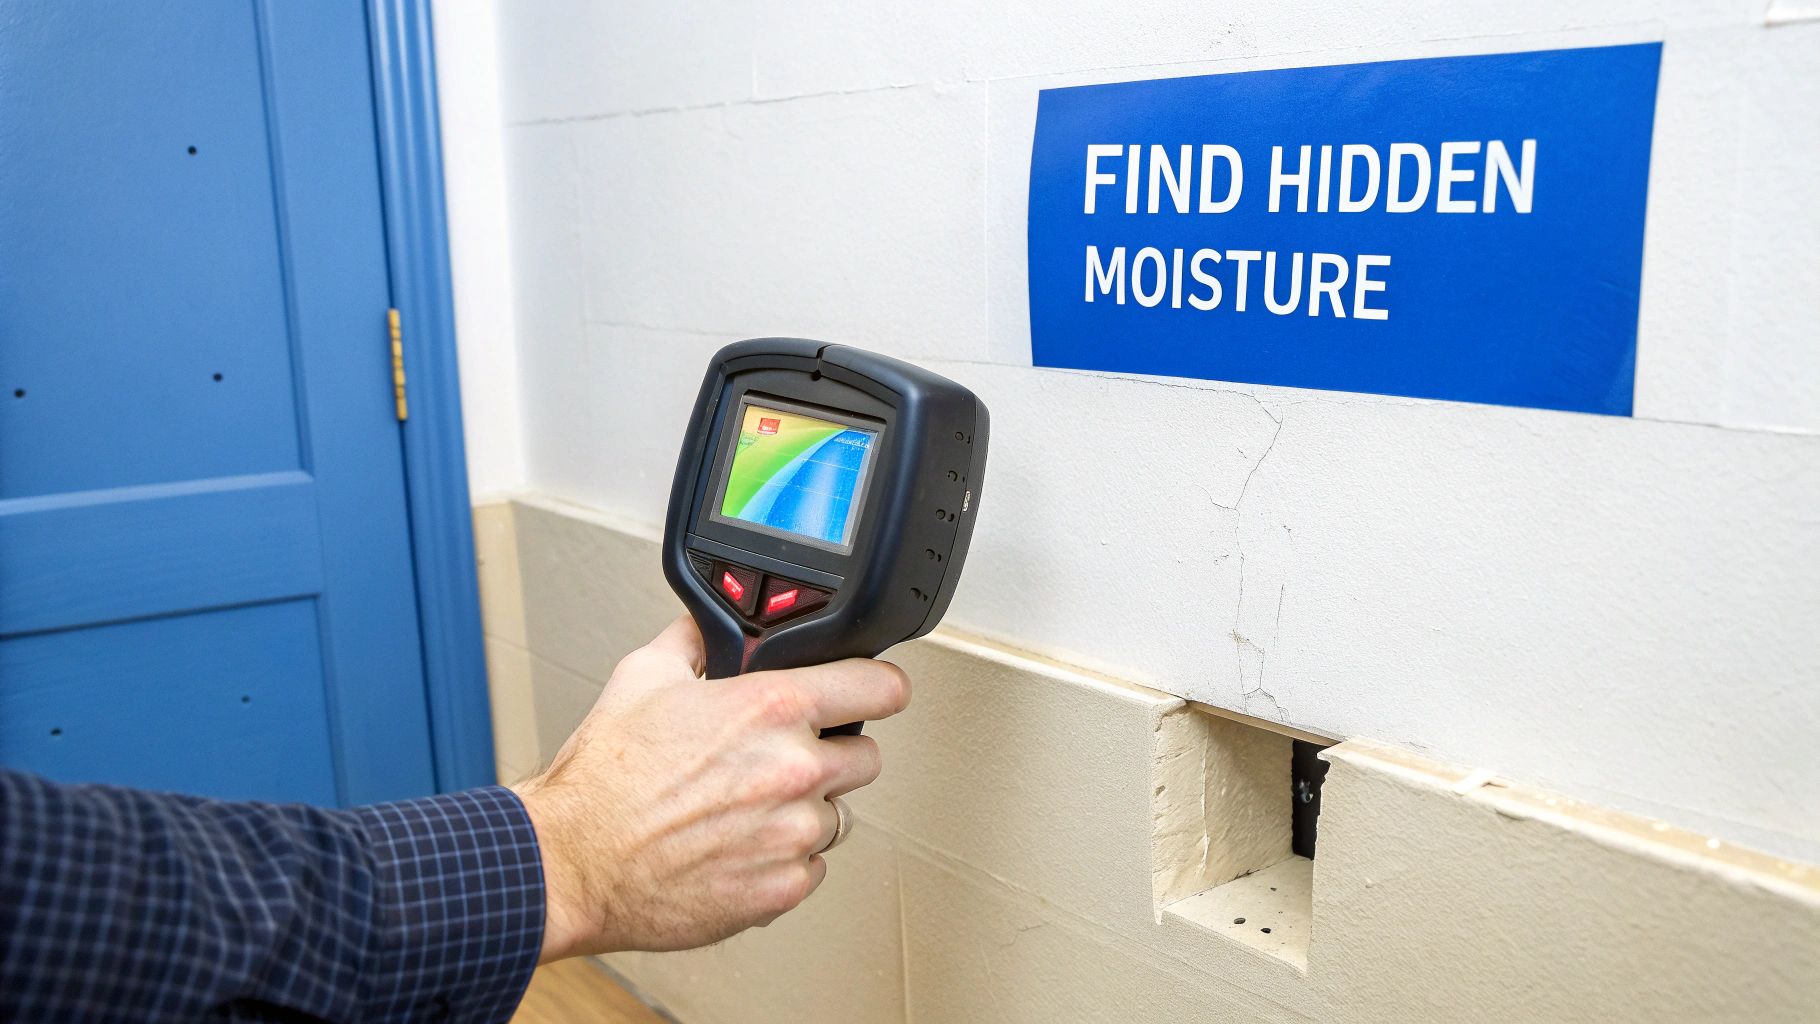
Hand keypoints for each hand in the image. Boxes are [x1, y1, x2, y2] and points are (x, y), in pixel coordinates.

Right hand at [510, 615, 910, 959]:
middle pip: (866, 757)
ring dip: (804, 811)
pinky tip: (737, 846)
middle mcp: (794, 769)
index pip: (879, 687)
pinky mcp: (782, 887)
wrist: (573, 861)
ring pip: (837, 816)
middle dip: (832, 754)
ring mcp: (793, 833)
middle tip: (784, 759)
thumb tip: (713, 623)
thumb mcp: (643, 675)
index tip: (878, 692)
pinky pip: (811, 867)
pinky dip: (782, 859)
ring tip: (745, 809)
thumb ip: (696, 639)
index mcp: (772, 708)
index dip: (880, 686)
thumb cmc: (603, 778)